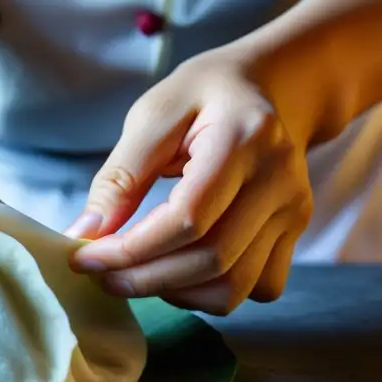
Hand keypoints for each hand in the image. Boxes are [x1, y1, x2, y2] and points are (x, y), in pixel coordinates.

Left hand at [66, 52, 313, 315]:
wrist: (266, 87)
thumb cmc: (204, 95)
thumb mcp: (153, 115)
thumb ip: (121, 175)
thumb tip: (87, 233)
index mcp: (244, 137)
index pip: (189, 218)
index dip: (132, 250)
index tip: (85, 257)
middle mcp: (279, 180)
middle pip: (212, 260)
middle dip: (145, 278)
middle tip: (102, 276)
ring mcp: (294, 210)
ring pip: (236, 286)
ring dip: (175, 292)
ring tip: (134, 276)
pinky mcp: (296, 231)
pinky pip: (259, 287)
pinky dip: (211, 294)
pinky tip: (177, 273)